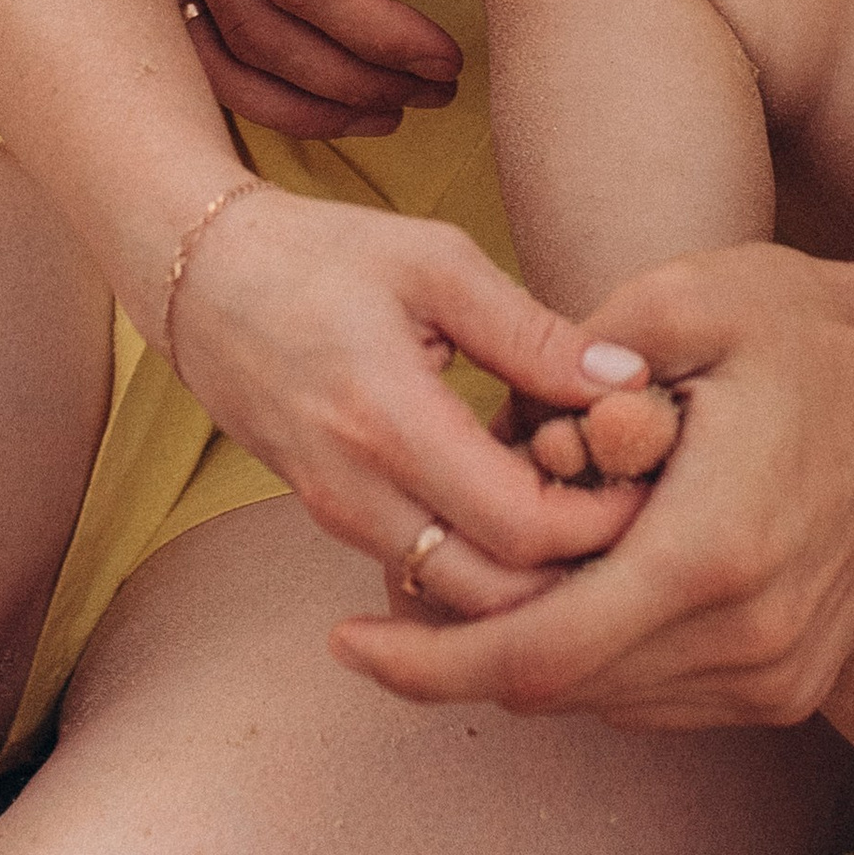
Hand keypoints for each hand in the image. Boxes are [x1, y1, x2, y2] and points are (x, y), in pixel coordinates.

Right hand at [165, 180, 657, 617]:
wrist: (202, 279)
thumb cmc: (324, 254)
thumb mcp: (437, 262)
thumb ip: (532, 331)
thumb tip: (628, 378)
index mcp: (388, 422)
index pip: (521, 528)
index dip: (601, 520)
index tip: (651, 476)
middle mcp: (357, 493)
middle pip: (497, 596)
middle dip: (578, 569)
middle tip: (636, 509)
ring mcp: (339, 518)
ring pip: (460, 600)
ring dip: (532, 575)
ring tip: (586, 504)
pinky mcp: (335, 521)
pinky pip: (424, 574)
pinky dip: (485, 562)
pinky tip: (527, 503)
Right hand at [171, 0, 491, 140]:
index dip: (378, 33)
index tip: (445, 57)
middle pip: (262, 29)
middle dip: (353, 79)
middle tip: (433, 90)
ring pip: (216, 49)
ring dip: (300, 100)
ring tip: (384, 110)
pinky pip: (186, 37)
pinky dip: (244, 83)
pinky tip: (306, 96)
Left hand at [329, 241, 853, 729]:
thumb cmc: (809, 323)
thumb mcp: (687, 297)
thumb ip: (573, 362)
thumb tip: (495, 437)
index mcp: (708, 554)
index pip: (535, 653)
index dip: (427, 660)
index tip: (348, 639)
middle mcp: (748, 639)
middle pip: (560, 690)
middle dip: (460, 656)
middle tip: (386, 604)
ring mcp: (781, 672)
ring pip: (608, 702)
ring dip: (530, 657)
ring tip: (459, 592)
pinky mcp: (798, 680)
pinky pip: (662, 698)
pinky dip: (598, 659)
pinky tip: (557, 598)